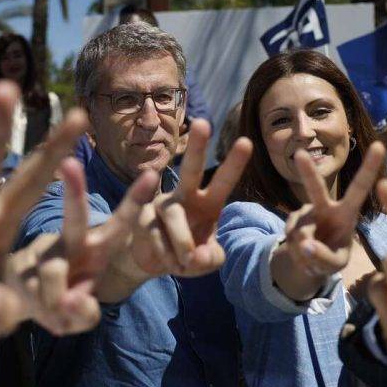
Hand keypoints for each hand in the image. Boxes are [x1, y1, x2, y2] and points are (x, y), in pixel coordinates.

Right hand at [9, 160, 158, 317]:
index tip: (152, 174)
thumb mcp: (82, 316)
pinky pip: (32, 288)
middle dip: (74, 189)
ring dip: (55, 303)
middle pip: (75, 215)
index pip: (120, 224)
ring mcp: (43, 249)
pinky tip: (34, 308)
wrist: (18, 305)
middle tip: (70, 163)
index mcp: (97, 249)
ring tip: (54, 311)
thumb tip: (68, 302)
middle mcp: (71, 242)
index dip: (135, 201)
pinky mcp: (18, 261)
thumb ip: (85, 314)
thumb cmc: (62, 304)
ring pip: (54, 270)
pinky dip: (38, 310)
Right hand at [131, 120, 252, 276]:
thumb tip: (196, 256)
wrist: (153, 263)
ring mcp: (160, 203)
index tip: (246, 141)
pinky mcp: (141, 216)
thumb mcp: (205, 262)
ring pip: (173, 214)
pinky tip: (168, 263)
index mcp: (207, 202)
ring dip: (182, 242)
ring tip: (185, 263)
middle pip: (191, 168)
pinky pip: (155, 235)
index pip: (224, 181)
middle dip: (197, 147)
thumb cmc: (186, 255)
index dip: (234, 163)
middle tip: (203, 123)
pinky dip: (165, 255)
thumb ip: (210, 260)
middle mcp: (184, 195)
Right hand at [271, 141, 384, 299]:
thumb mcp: (335, 264)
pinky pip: (291, 242)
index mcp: (346, 213)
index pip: (360, 188)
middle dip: (307, 172)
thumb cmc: (333, 256)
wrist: (311, 262)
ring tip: (314, 260)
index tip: (378, 146)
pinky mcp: (290, 223)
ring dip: (306, 256)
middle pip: (315, 189)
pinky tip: (303, 255)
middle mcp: (324, 207)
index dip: (369, 168)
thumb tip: (305, 246)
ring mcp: (305, 214)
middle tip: (300, 155)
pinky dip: (296, 256)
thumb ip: (324, 257)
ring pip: (302, 235)